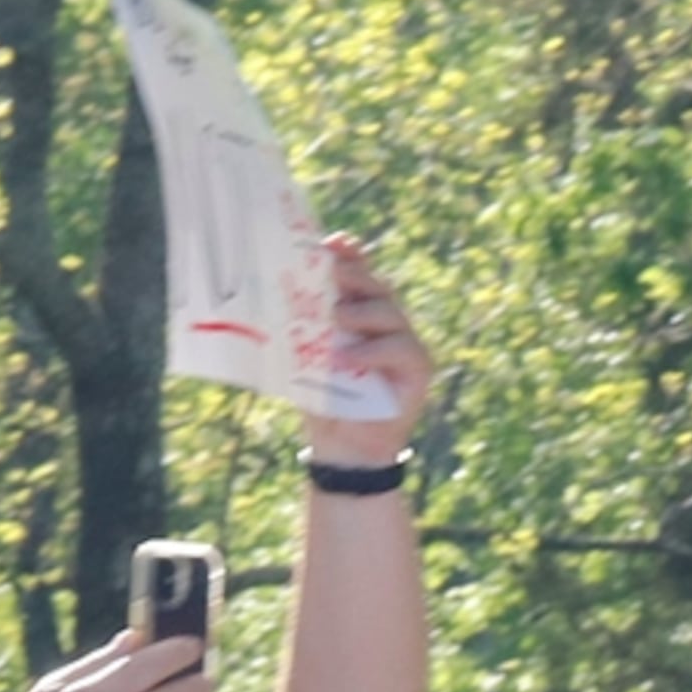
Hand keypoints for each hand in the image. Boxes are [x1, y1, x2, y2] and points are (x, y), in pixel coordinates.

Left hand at [306, 236, 434, 467]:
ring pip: (389, 311)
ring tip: (336, 317)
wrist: (342, 449)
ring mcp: (404, 343)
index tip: (329, 242)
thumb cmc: (321, 401)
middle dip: (352, 274)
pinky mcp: (418, 369)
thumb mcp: (303, 356)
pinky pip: (402, 348)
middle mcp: (384, 323)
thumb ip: (300, 326)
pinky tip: (351, 357)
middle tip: (328, 272)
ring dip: (361, 311)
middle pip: (375, 285)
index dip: (347, 254)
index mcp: (358, 313)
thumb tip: (273, 293)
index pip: (357, 273)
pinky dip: (375, 351)